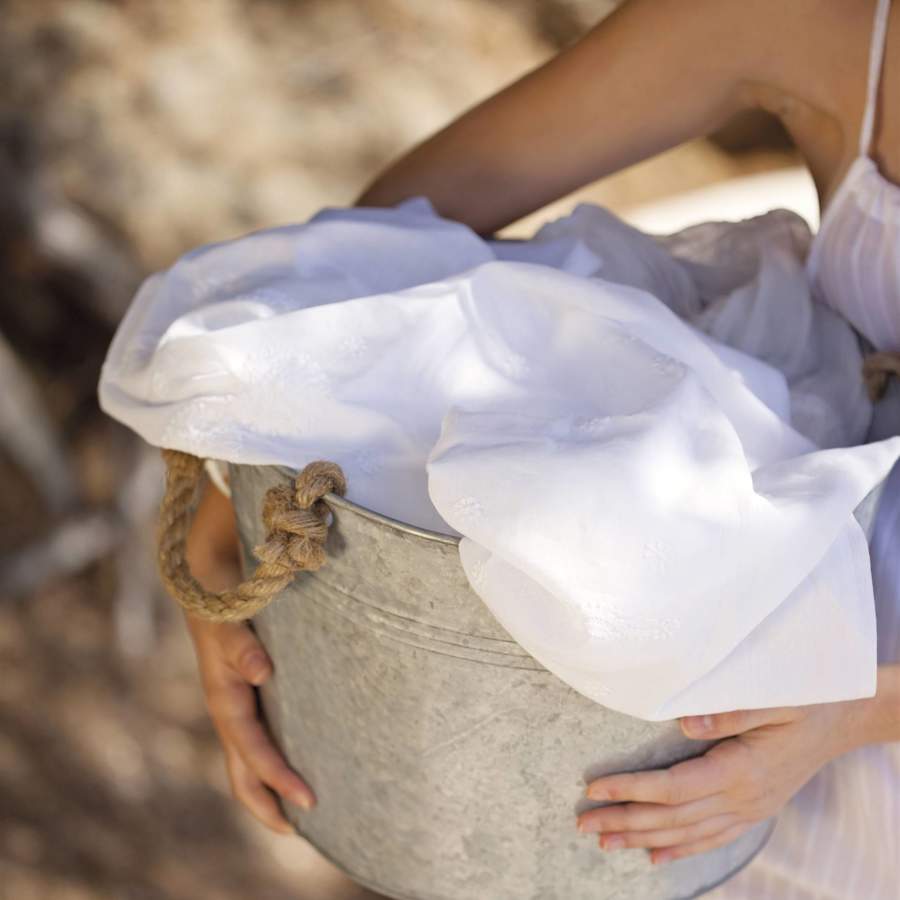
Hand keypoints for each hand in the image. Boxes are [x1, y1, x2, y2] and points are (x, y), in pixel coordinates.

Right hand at [185, 614, 316, 832]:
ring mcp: (236, 715)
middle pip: (242, 777)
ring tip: (300, 814)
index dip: (279, 780)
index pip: (254, 754)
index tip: (308, 802)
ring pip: (248, 767)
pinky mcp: (246, 707)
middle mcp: (230, 718)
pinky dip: (273, 768)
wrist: (211, 596)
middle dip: (267, 808)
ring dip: (269, 793)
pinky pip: (258, 747)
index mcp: (226, 705)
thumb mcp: (231, 625)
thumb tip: (261, 672)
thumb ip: (244, 647)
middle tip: (299, 831)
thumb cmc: (225, 612)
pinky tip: (298, 767)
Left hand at [576, 699, 865, 864]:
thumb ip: (727, 711)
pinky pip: (712, 838)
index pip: (672, 787)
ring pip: (687, 834)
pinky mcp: (754, 811)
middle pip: (672, 817)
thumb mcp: (772, 700)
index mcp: (739, 769)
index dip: (631, 789)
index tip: (595, 789)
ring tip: (605, 842)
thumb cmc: (805, 703)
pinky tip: (655, 857)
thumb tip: (682, 719)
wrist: (844, 721)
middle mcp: (741, 798)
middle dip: (624, 820)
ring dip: (643, 838)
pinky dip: (681, 849)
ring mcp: (749, 809)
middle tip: (582, 823)